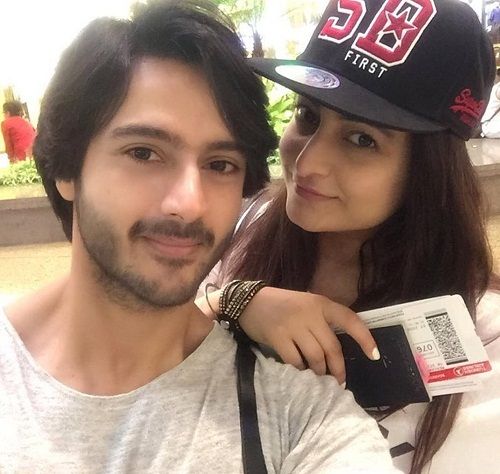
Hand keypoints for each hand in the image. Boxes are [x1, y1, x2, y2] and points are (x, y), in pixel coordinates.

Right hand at [239, 287, 378, 381]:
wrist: (249, 302)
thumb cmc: (281, 305)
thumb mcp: (305, 305)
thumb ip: (321, 321)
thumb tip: (335, 352)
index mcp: (320, 303)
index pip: (350, 320)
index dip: (365, 338)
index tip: (375, 355)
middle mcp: (310, 313)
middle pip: (332, 347)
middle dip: (338, 368)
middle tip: (338, 381)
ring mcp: (293, 325)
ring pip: (316, 357)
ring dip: (319, 371)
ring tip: (317, 376)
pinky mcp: (278, 336)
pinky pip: (295, 361)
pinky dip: (300, 370)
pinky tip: (299, 371)